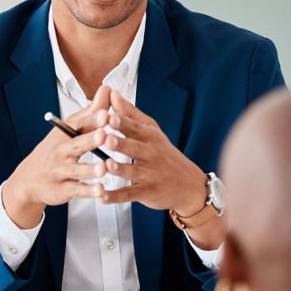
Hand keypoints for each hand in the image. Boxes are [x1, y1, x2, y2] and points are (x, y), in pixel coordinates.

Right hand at [2, 86, 112, 227]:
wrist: (29, 180)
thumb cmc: (54, 150)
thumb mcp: (69, 129)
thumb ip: (91, 111)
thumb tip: (107, 89)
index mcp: (65, 134)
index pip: (79, 124)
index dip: (92, 119)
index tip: (106, 113)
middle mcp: (62, 152)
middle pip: (76, 145)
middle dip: (90, 140)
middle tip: (103, 134)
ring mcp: (62, 171)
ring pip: (77, 170)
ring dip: (90, 169)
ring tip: (103, 168)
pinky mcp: (63, 189)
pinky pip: (77, 191)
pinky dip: (89, 192)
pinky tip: (101, 192)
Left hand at [100, 90, 206, 214]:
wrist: (188, 184)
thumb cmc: (164, 154)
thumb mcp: (151, 130)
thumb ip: (130, 113)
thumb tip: (112, 93)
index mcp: (149, 137)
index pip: (135, 127)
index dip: (122, 122)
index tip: (109, 114)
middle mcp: (150, 154)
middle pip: (133, 148)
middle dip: (120, 143)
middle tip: (106, 137)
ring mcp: (148, 174)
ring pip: (132, 171)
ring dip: (118, 168)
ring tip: (106, 165)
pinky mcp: (146, 192)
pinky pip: (129, 194)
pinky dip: (115, 197)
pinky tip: (102, 197)